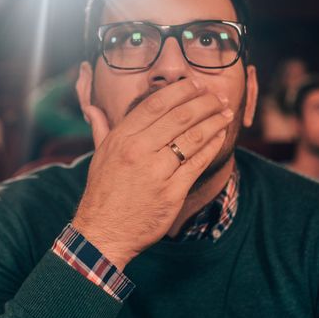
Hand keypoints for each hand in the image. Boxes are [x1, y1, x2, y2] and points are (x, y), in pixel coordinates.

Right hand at [74, 79, 233, 268]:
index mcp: (121, 138)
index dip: (180, 92)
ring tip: (225, 113)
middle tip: (218, 96)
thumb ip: (101, 129)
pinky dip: (212, 146)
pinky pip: (198, 163)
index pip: (156, 105)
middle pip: (179, 117)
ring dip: (214, 121)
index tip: (196, 85)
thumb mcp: (99, 157)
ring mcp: (156, 172)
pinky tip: (220, 136)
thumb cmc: (103, 193)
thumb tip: (92, 108)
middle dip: (204, 102)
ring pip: (193, 138)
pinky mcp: (172, 192)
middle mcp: (138, 151)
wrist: (104, 232)